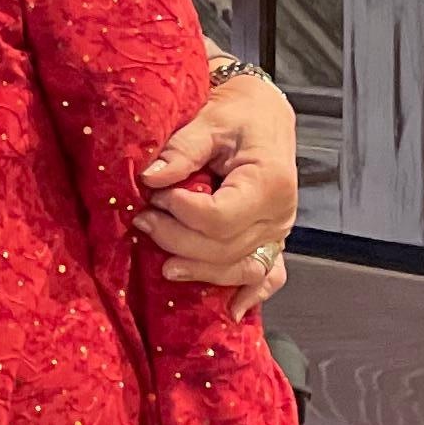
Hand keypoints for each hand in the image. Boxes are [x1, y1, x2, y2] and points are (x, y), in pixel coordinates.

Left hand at [140, 64, 300, 317]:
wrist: (263, 114)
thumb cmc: (239, 112)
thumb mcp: (209, 119)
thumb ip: (182, 149)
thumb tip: (151, 178)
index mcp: (270, 181)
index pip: (220, 218)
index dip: (181, 214)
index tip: (155, 195)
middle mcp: (281, 213)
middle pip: (224, 248)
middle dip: (176, 240)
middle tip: (142, 220)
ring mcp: (280, 232)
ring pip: (238, 269)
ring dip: (197, 269)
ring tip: (160, 259)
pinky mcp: (273, 241)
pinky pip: (268, 276)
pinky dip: (250, 294)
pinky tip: (230, 311)